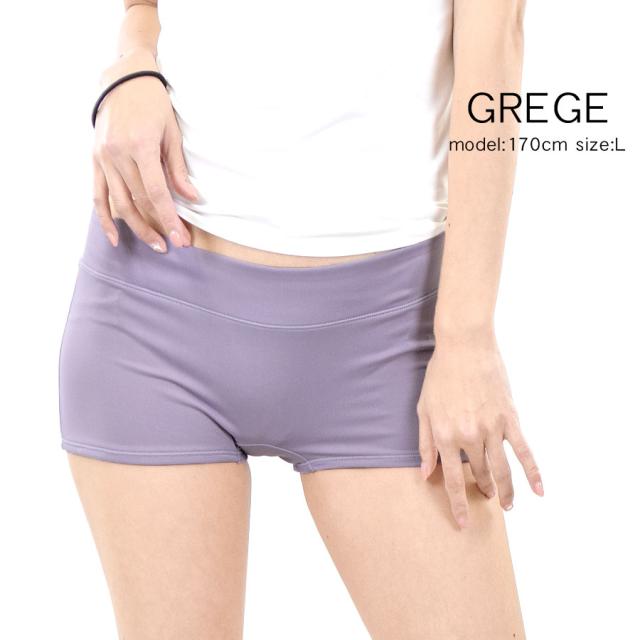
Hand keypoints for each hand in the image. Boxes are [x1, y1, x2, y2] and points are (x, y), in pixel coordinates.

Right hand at [92, 50, 198, 251]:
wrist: (123, 78)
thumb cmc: (153, 104)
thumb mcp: (172, 133)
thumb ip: (178, 169)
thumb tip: (192, 198)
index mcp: (140, 146)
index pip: (156, 193)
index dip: (169, 218)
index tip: (180, 238)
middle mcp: (118, 155)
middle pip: (139, 202)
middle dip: (157, 226)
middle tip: (173, 245)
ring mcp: (103, 158)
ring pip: (119, 203)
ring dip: (136, 227)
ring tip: (154, 244)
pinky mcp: (95, 159)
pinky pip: (98, 195)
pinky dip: (105, 218)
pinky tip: (113, 237)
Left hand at [416, 333, 542, 528]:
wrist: (464, 347)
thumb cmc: (440, 376)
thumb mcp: (424, 409)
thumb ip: (425, 443)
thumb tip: (426, 473)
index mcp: (445, 436)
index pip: (453, 480)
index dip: (457, 504)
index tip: (463, 522)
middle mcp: (469, 437)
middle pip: (481, 476)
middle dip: (484, 492)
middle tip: (487, 500)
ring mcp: (492, 429)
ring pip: (502, 469)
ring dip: (506, 490)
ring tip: (507, 505)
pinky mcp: (510, 418)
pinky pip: (524, 450)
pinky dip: (533, 471)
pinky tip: (539, 490)